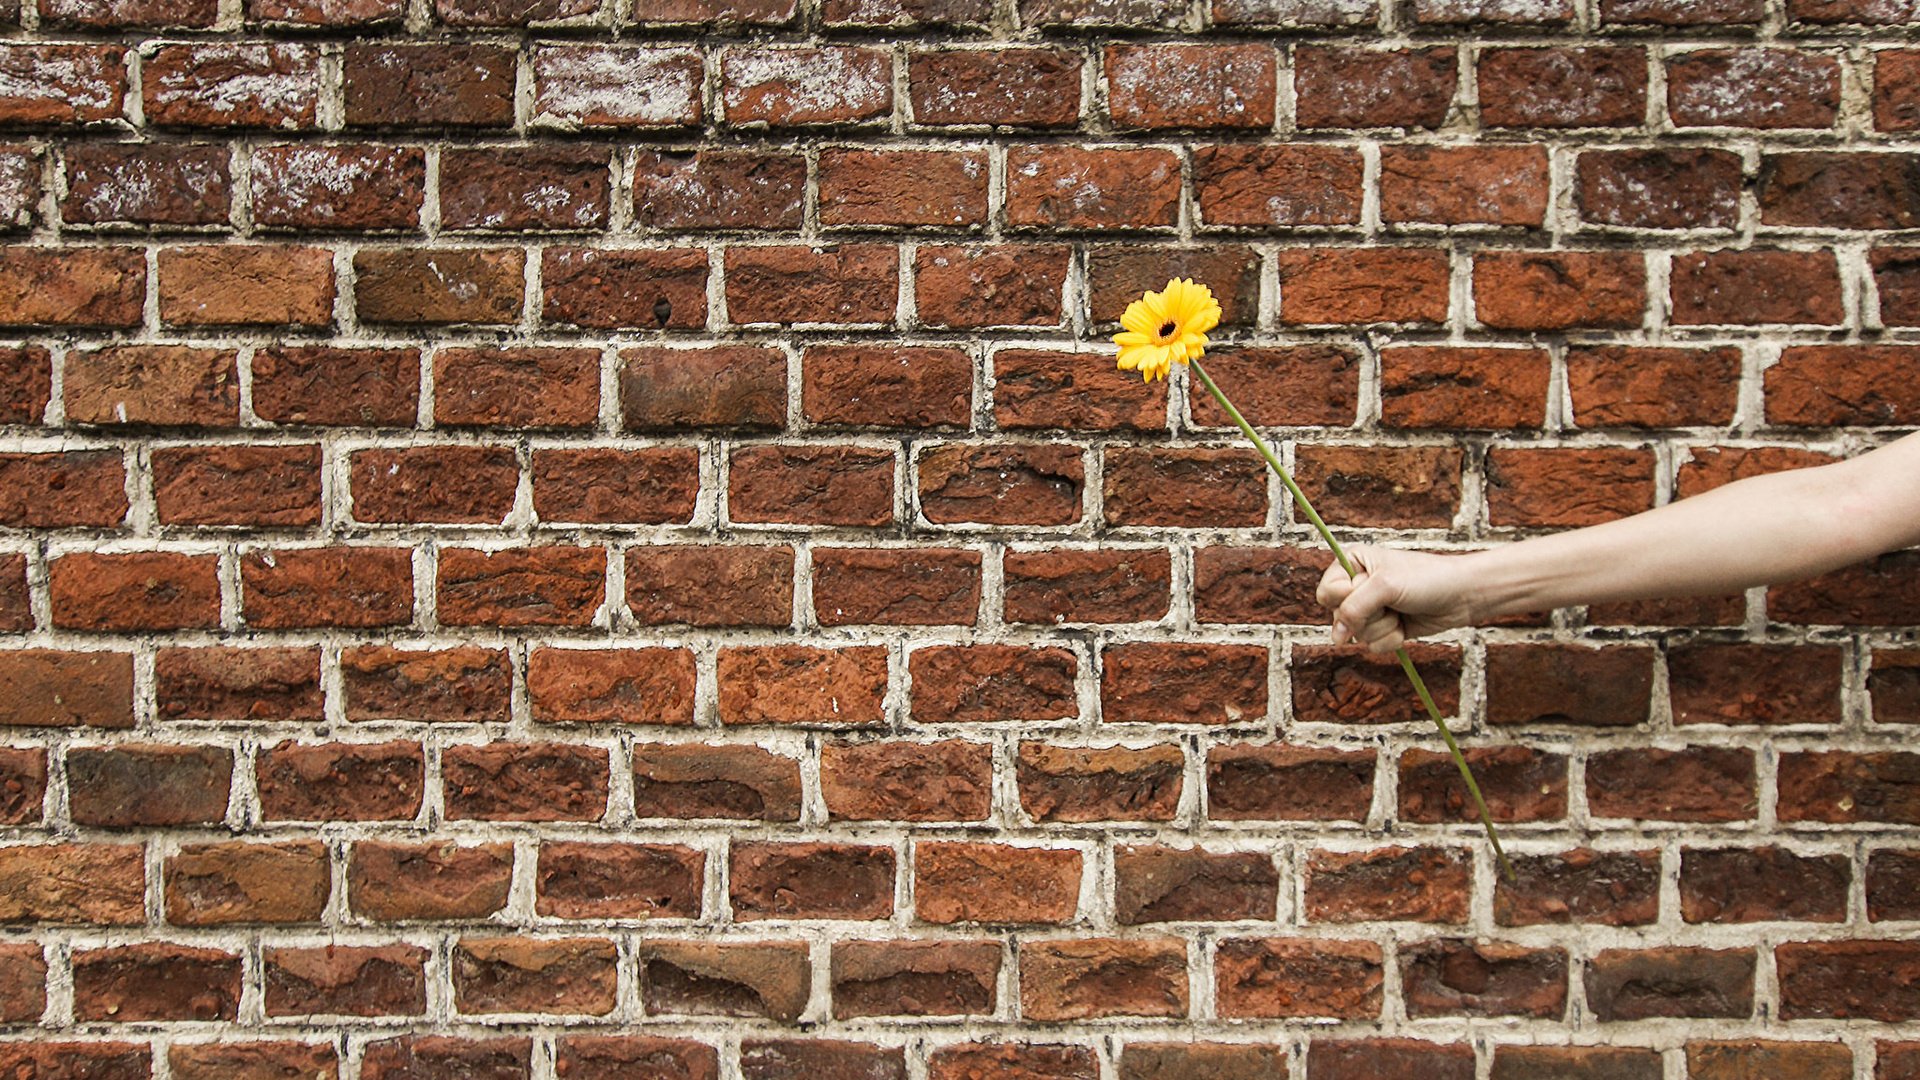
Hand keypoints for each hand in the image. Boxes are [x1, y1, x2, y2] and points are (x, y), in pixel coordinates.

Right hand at [1315, 545, 1476, 652]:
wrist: (1461, 595)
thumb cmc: (1426, 579)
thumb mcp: (1384, 586)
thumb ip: (1353, 609)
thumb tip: (1336, 638)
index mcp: (1352, 563)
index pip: (1326, 592)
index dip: (1343, 597)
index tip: (1366, 589)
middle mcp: (1357, 585)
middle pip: (1339, 617)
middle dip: (1366, 615)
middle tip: (1389, 602)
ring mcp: (1371, 609)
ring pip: (1356, 634)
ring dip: (1382, 627)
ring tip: (1401, 611)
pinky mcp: (1384, 628)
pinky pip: (1373, 645)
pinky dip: (1391, 639)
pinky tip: (1406, 625)